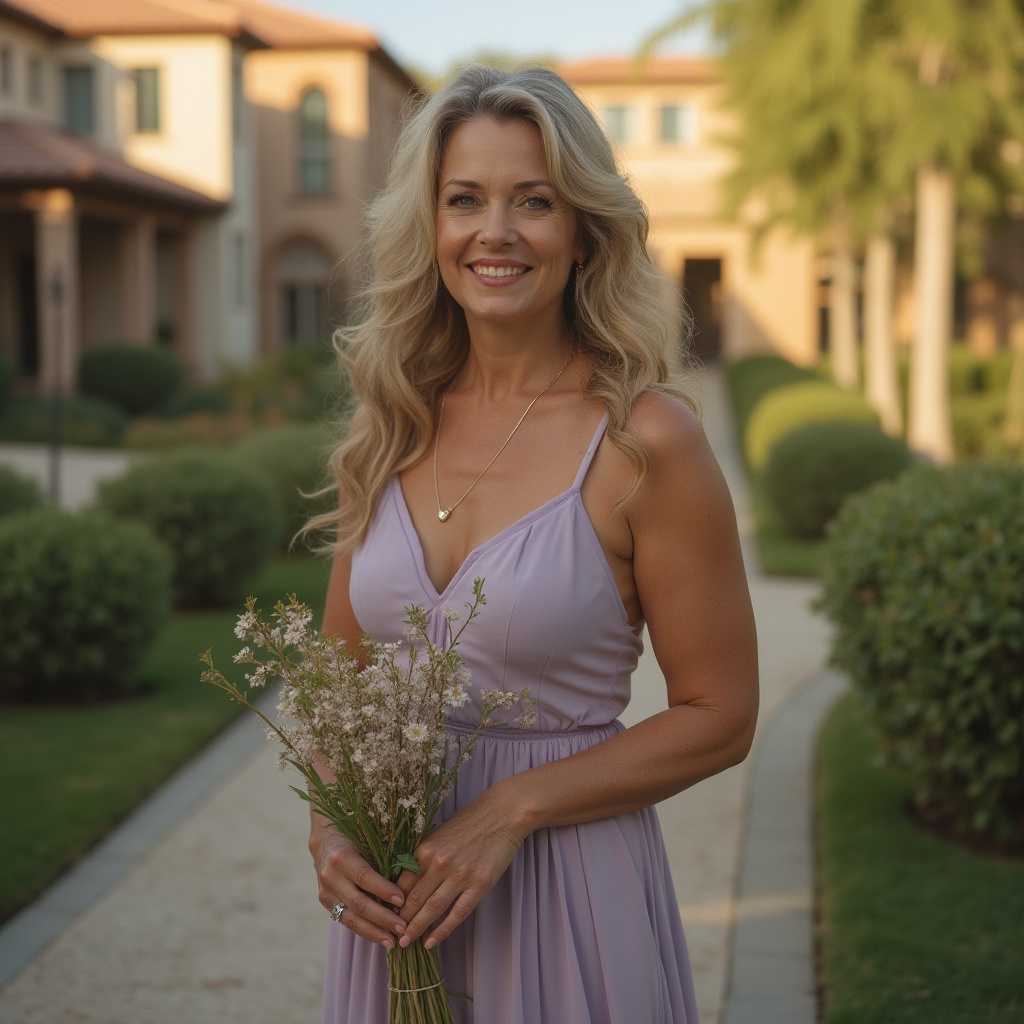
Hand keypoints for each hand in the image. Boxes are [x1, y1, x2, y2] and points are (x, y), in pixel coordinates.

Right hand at [310, 823, 406, 947]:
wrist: (326, 842)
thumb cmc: (356, 837)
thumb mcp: (367, 840)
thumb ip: (382, 855)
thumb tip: (413, 873)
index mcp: (342, 857)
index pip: (364, 877)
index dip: (383, 890)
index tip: (403, 901)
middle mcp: (330, 876)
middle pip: (358, 903)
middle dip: (382, 918)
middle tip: (403, 928)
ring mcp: (326, 893)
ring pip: (351, 918)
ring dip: (374, 932)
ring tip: (393, 941)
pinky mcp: (326, 904)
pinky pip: (347, 921)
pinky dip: (365, 931)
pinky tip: (381, 938)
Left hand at [396, 784, 524, 949]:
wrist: (502, 814)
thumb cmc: (469, 823)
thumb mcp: (439, 835)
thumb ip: (423, 858)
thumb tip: (405, 884)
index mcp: (426, 850)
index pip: (402, 884)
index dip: (392, 904)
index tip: (386, 916)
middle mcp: (439, 863)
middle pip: (414, 899)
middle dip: (401, 921)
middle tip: (392, 937)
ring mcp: (460, 875)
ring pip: (432, 909)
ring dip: (417, 929)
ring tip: (405, 944)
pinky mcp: (479, 884)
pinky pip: (457, 913)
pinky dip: (442, 930)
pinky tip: (431, 942)